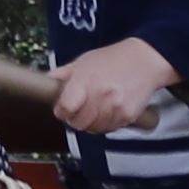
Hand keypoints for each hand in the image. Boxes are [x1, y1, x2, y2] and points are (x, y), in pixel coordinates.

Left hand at [45, 35, 179, 137]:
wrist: (144, 61)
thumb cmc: (112, 60)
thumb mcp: (83, 61)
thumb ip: (62, 75)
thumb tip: (45, 85)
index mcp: (85, 80)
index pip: (65, 108)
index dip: (61, 110)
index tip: (63, 108)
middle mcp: (100, 94)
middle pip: (78, 123)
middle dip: (75, 118)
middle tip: (79, 109)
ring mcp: (115, 107)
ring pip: (93, 129)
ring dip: (91, 123)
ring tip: (95, 108)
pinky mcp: (127, 116)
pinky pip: (109, 129)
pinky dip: (105, 123)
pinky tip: (107, 111)